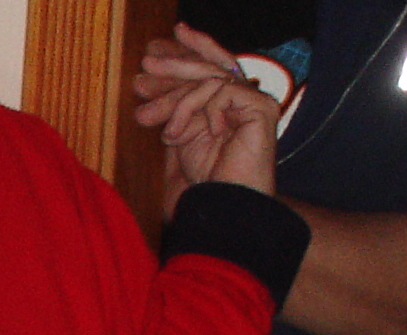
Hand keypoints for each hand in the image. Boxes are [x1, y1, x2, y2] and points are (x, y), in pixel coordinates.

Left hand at [135, 26, 278, 210]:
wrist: (224, 204)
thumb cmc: (205, 180)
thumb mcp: (178, 136)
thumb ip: (170, 110)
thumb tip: (146, 83)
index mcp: (224, 104)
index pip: (204, 70)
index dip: (182, 58)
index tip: (149, 63)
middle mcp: (242, 98)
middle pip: (208, 67)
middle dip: (173, 64)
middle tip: (145, 65)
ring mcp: (254, 101)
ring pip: (208, 79)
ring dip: (176, 100)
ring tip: (155, 124)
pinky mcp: (261, 107)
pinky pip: (221, 91)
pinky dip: (199, 110)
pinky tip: (191, 134)